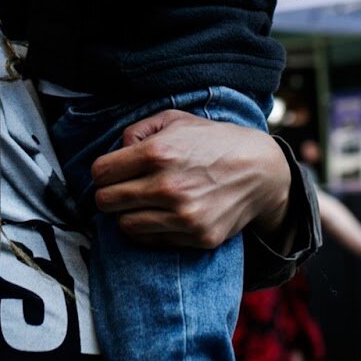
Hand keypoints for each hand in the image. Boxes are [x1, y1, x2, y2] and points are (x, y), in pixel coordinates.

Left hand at [90, 110, 290, 248]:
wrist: (261, 170)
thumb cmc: (214, 141)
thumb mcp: (176, 119)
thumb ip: (138, 130)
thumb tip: (116, 151)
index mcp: (158, 152)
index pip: (100, 173)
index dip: (102, 171)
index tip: (113, 171)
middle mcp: (167, 186)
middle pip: (105, 202)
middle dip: (110, 193)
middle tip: (125, 188)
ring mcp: (182, 215)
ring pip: (124, 226)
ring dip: (128, 214)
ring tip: (143, 202)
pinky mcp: (195, 236)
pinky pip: (150, 240)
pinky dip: (149, 229)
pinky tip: (161, 214)